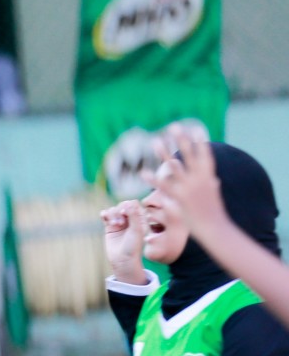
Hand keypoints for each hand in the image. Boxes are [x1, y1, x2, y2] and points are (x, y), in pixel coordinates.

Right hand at [99, 199, 145, 281]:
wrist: (123, 260)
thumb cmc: (133, 246)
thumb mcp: (136, 230)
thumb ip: (133, 215)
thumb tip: (128, 203)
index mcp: (140, 219)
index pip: (133, 204)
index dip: (128, 206)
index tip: (126, 214)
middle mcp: (130, 219)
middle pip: (122, 205)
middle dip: (119, 210)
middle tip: (120, 222)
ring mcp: (119, 222)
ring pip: (113, 209)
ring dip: (112, 215)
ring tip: (115, 225)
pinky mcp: (109, 227)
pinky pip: (106, 215)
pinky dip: (104, 214)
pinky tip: (104, 217)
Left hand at [146, 125, 227, 242]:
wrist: (214, 229)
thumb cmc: (214, 213)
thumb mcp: (213, 196)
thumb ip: (212, 185)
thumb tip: (214, 179)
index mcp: (209, 177)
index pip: (205, 156)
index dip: (201, 142)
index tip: (197, 128)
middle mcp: (200, 179)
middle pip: (189, 156)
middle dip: (182, 141)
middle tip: (174, 126)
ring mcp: (189, 188)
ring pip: (174, 167)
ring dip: (163, 154)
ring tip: (154, 141)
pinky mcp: (179, 199)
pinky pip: (163, 186)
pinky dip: (152, 178)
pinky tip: (142, 171)